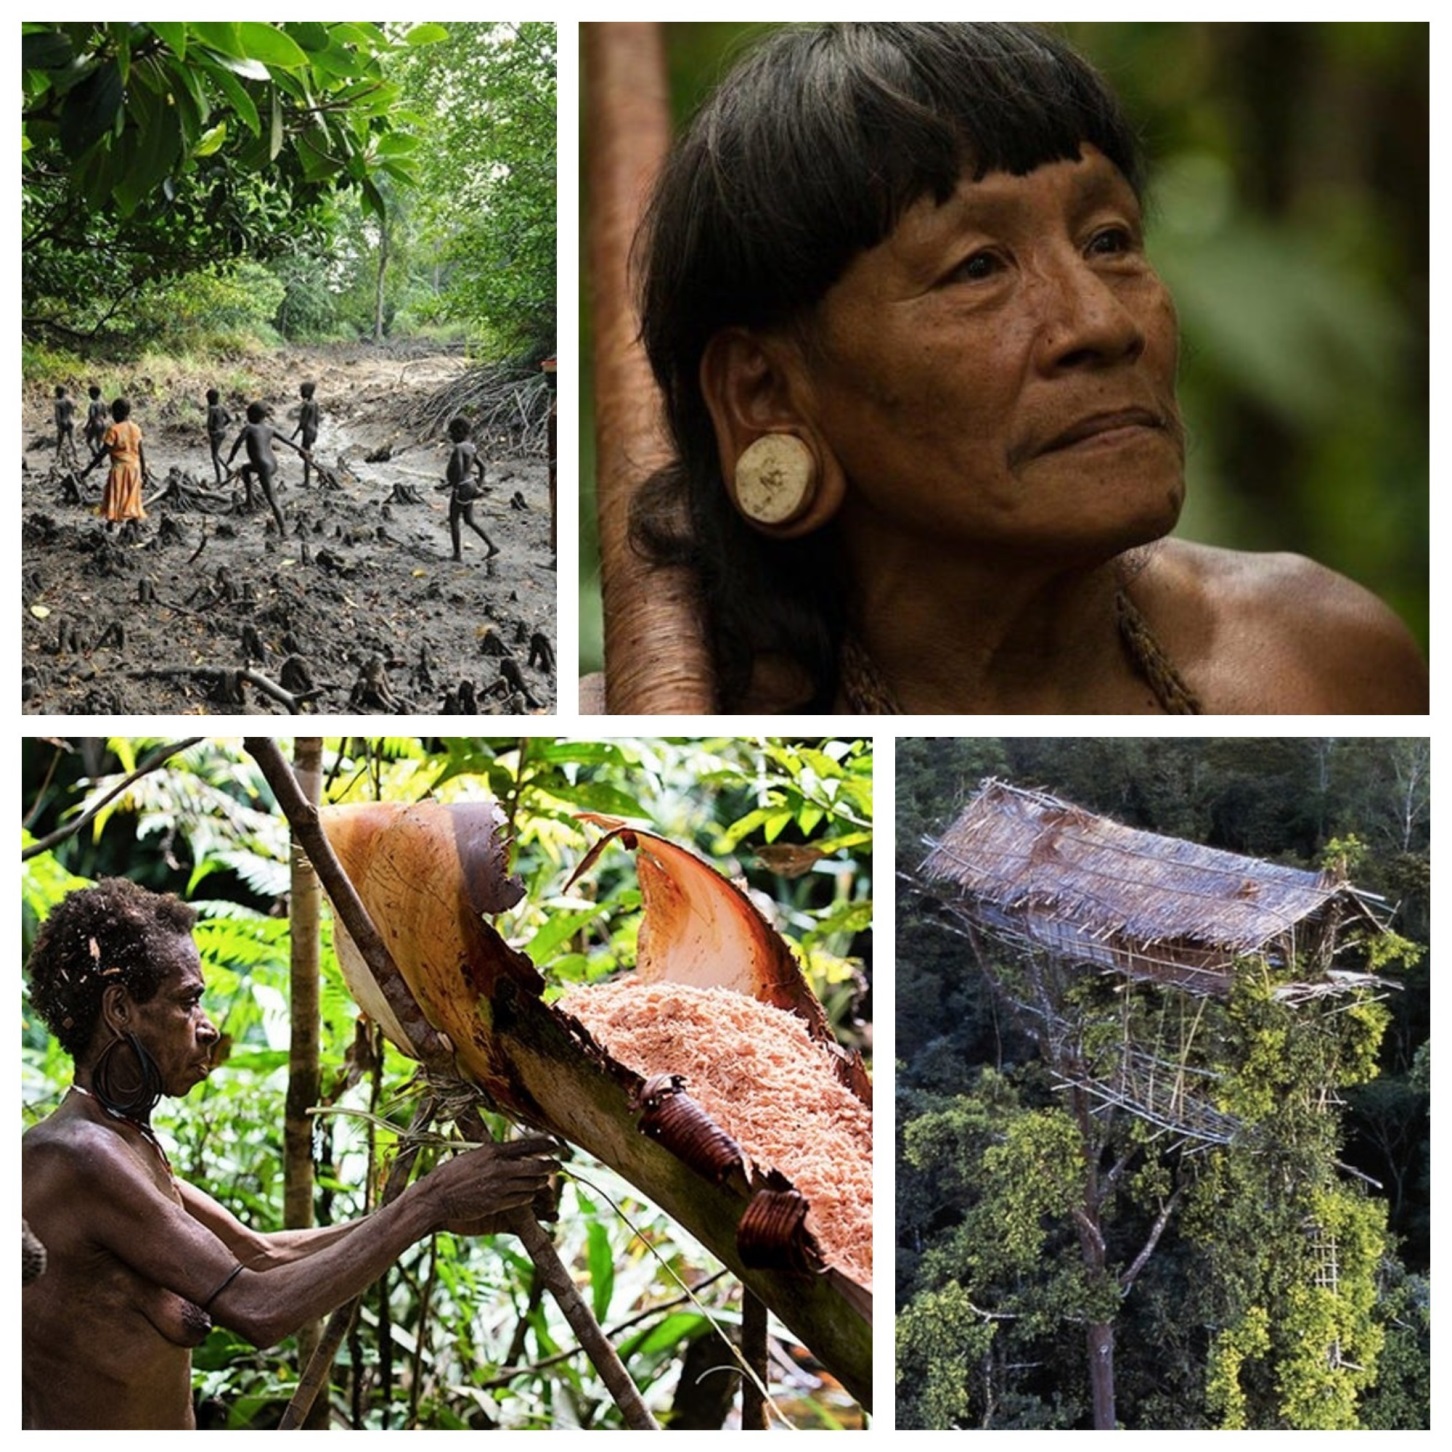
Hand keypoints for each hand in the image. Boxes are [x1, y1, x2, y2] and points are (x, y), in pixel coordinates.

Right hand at [418, 1138, 558, 1233]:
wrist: (435, 1197)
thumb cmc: (451, 1174)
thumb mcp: (473, 1155)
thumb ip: (493, 1154)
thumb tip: (511, 1151)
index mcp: (493, 1150)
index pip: (527, 1144)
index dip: (546, 1145)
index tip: (557, 1145)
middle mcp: (499, 1167)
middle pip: (536, 1165)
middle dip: (551, 1166)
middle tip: (558, 1166)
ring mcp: (499, 1187)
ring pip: (532, 1184)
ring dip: (540, 1183)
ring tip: (544, 1181)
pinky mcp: (497, 1204)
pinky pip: (522, 1200)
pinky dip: (528, 1197)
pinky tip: (529, 1195)